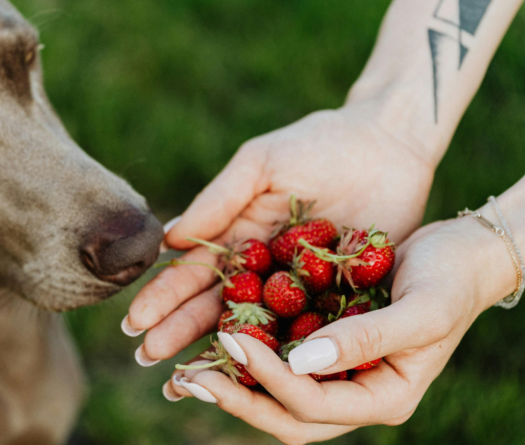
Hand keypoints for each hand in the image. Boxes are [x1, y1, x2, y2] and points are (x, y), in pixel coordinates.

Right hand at [125, 105, 434, 360]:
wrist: (390, 143)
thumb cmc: (320, 144)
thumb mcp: (262, 164)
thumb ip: (219, 199)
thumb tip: (168, 239)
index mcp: (238, 237)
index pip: (193, 273)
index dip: (163, 298)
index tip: (134, 323)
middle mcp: (263, 270)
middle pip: (215, 308)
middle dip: (179, 333)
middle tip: (147, 359)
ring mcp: (300, 290)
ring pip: (256, 330)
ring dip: (223, 354)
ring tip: (189, 380)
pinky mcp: (341, 301)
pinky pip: (310, 332)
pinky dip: (287, 355)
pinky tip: (261, 379)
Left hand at [163, 216, 513, 442]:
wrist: (466, 251)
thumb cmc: (452, 278)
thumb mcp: (421, 310)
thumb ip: (365, 339)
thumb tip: (300, 362)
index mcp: (382, 397)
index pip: (312, 406)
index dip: (267, 380)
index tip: (230, 341)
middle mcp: (356, 393)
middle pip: (285, 415)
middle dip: (235, 399)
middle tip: (186, 379)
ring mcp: (338, 371)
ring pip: (276, 393)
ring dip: (232, 382)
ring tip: (185, 368)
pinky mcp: (324, 343)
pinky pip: (278, 356)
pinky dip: (247, 351)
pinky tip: (212, 333)